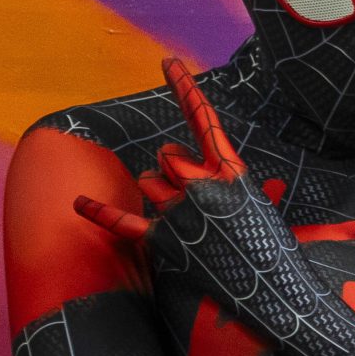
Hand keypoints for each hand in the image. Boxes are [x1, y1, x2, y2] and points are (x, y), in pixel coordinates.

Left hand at [76, 59, 309, 335]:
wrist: (277, 292)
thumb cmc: (273, 250)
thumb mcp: (258, 205)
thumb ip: (222, 180)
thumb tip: (175, 163)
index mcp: (233, 171)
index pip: (203, 120)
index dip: (184, 88)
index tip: (167, 62)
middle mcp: (203, 184)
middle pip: (168, 157)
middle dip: (173, 168)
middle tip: (191, 193)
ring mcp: (183, 212)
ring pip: (149, 184)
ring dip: (159, 194)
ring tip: (186, 220)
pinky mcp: (165, 240)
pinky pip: (124, 221)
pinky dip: (100, 211)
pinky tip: (77, 201)